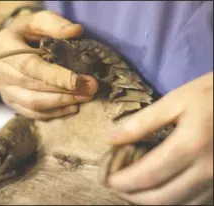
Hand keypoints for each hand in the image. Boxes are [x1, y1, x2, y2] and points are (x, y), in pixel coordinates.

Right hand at [0, 10, 97, 119]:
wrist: (12, 44)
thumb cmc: (28, 31)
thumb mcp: (39, 20)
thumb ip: (55, 24)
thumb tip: (75, 32)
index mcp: (4, 46)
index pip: (29, 66)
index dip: (55, 76)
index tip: (79, 81)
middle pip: (32, 86)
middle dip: (64, 90)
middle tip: (90, 89)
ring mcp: (2, 88)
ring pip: (32, 103)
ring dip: (61, 103)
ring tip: (85, 98)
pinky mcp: (9, 100)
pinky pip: (31, 112)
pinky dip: (53, 113)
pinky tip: (72, 107)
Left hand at [106, 71, 212, 204]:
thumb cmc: (210, 95)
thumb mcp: (175, 100)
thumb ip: (141, 122)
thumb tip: (110, 139)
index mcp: (190, 144)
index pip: (148, 175)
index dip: (123, 181)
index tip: (106, 178)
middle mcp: (206, 169)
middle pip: (161, 198)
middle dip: (131, 195)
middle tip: (115, 185)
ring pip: (177, 205)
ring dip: (149, 202)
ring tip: (132, 188)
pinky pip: (194, 203)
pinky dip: (171, 201)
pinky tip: (158, 189)